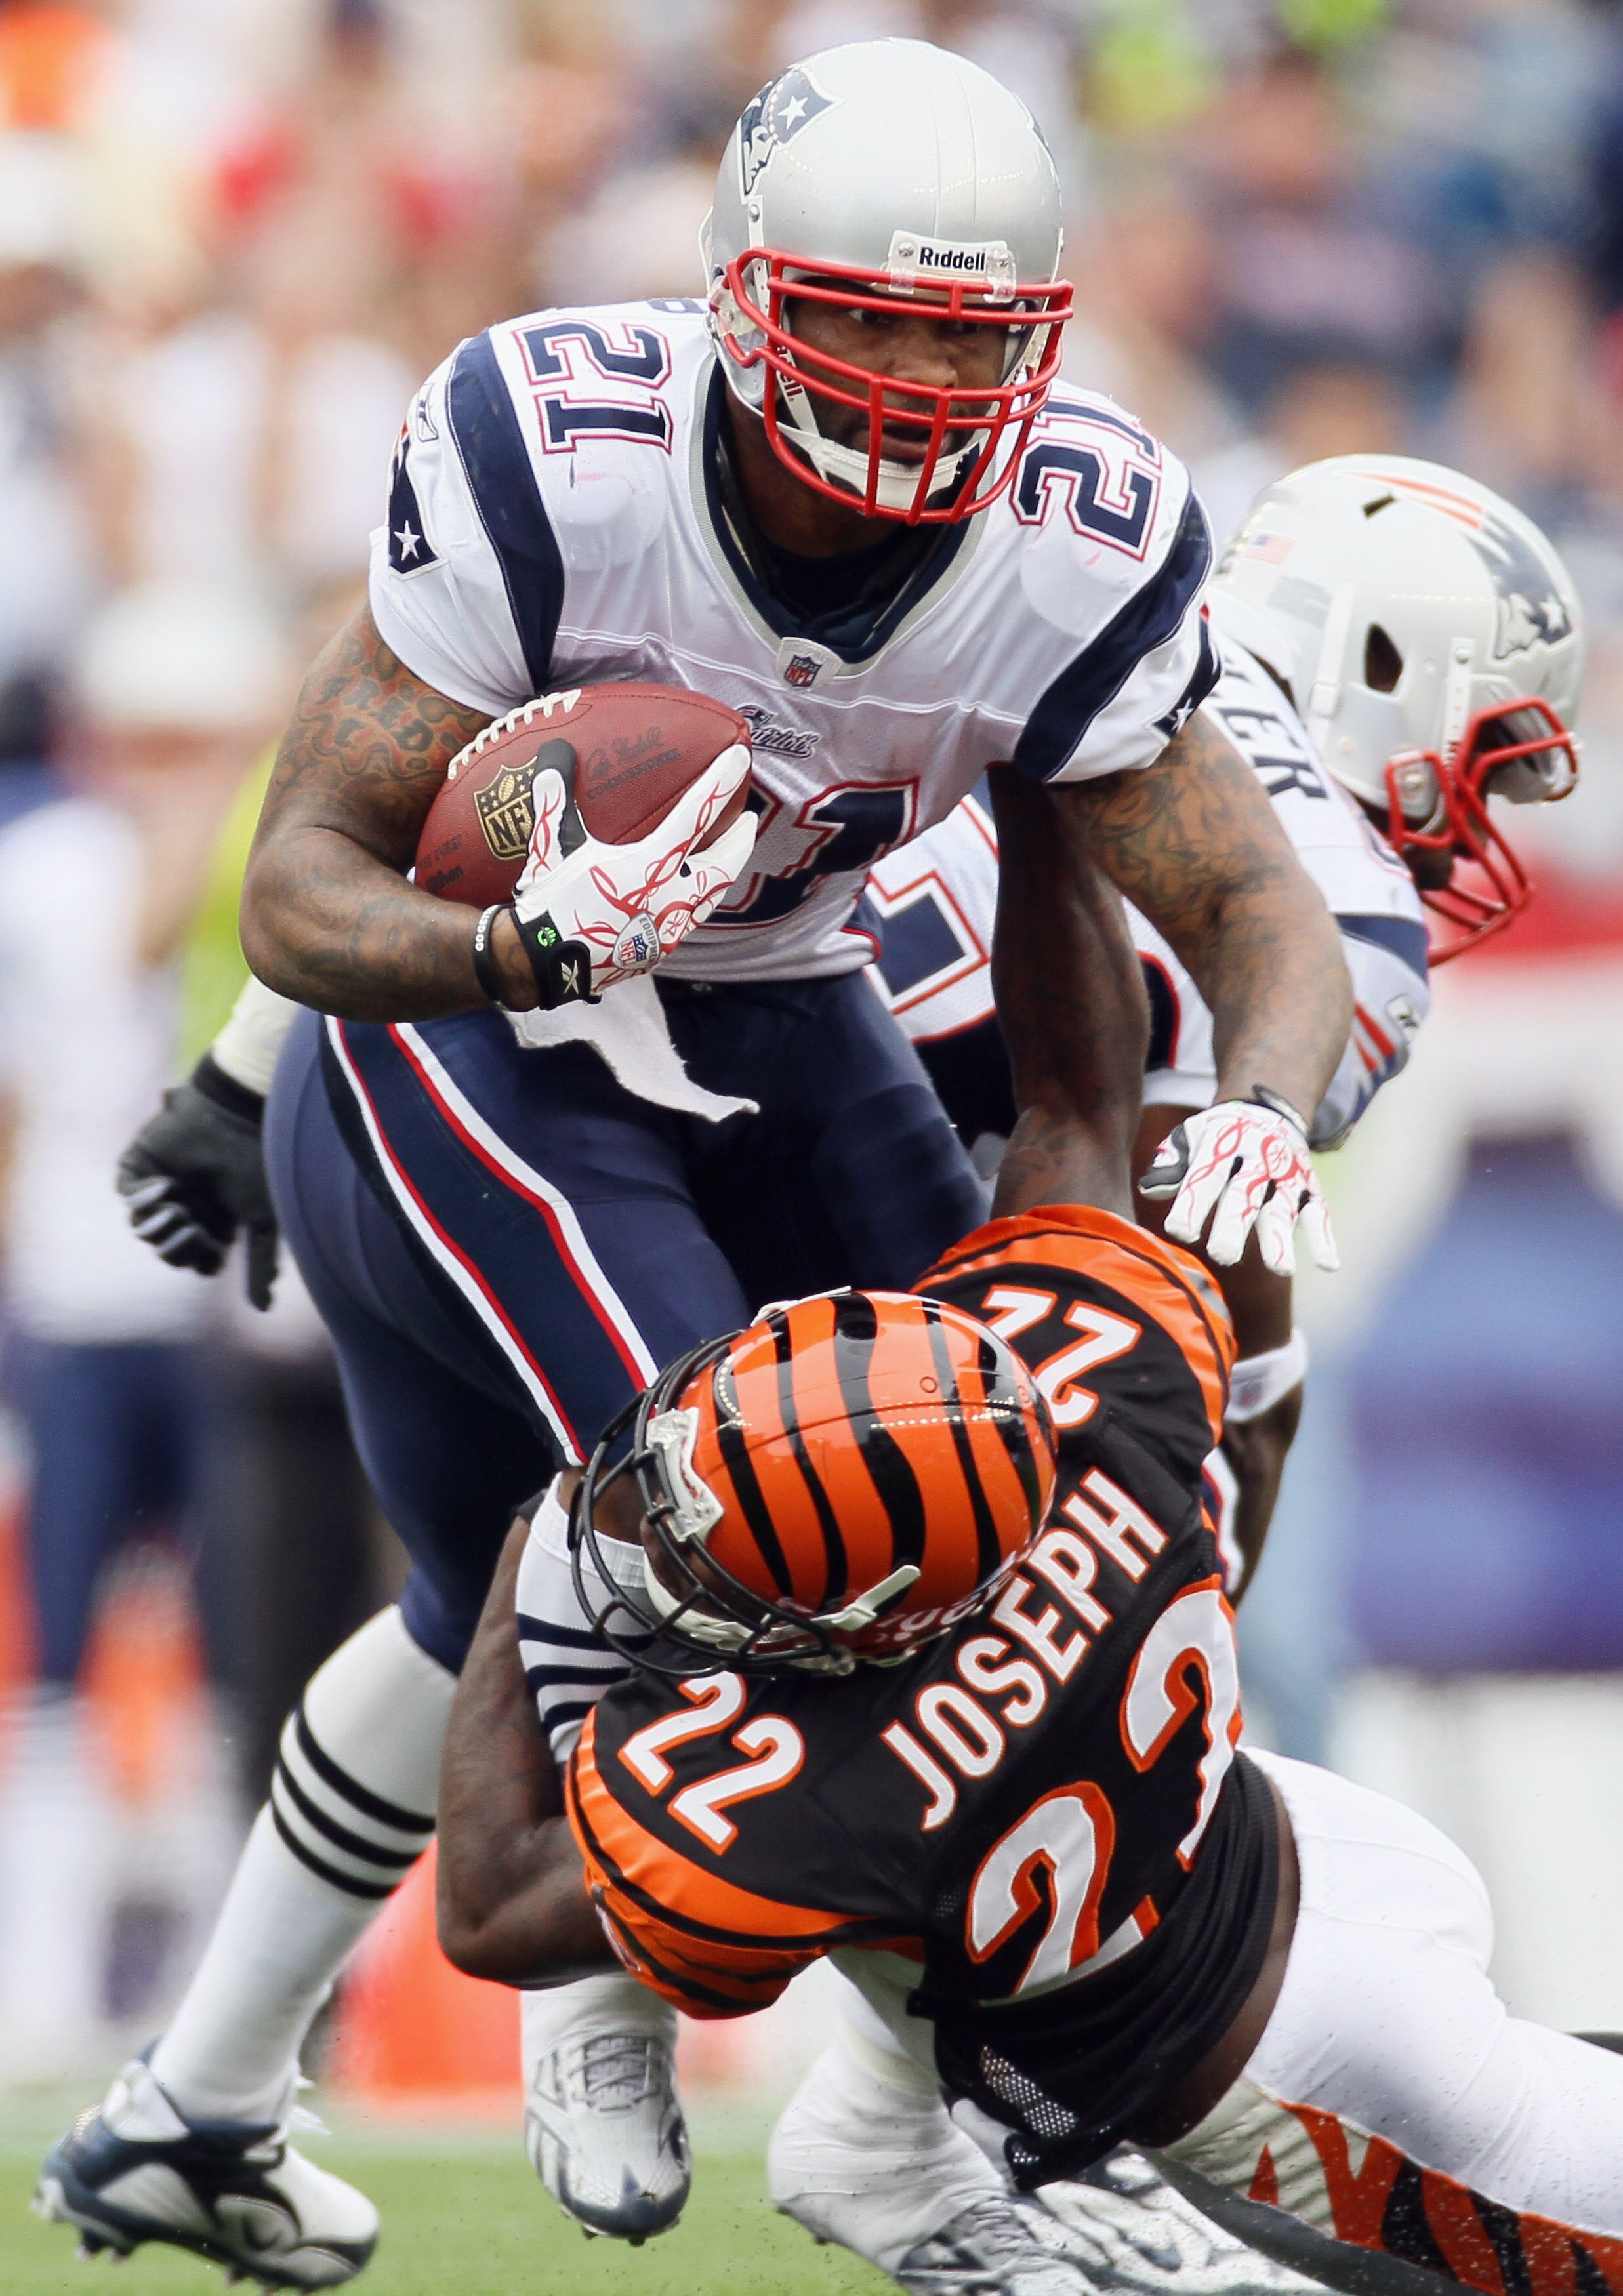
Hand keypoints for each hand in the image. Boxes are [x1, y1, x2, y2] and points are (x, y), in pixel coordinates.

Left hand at [117, 1056, 279, 1308]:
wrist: (240, 1117)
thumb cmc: (259, 1166)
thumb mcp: (265, 1223)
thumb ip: (260, 1265)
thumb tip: (262, 1310)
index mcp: (217, 1219)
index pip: (197, 1259)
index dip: (202, 1260)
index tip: (216, 1249)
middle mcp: (190, 1204)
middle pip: (168, 1249)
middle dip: (178, 1248)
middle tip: (194, 1228)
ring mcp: (165, 1185)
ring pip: (144, 1228)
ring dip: (160, 1227)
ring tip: (179, 1209)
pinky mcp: (142, 1164)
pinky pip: (127, 1194)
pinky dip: (142, 1198)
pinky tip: (166, 1188)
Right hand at [509, 742, 756, 1006]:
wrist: (542, 965)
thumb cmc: (549, 903)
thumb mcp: (551, 847)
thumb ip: (555, 799)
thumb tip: (555, 754)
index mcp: (649, 866)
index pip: (695, 816)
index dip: (720, 783)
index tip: (741, 757)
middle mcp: (669, 899)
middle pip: (722, 866)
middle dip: (739, 841)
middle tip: (747, 820)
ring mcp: (667, 931)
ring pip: (710, 899)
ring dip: (722, 874)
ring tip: (726, 858)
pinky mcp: (658, 953)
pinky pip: (687, 923)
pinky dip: (696, 903)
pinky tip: (687, 898)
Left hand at [1138, 1095, 1337, 1275]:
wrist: (1265, 1109)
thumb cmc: (1215, 1138)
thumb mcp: (1190, 1137)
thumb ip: (1170, 1162)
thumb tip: (1150, 1188)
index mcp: (1222, 1146)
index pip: (1205, 1178)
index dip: (1193, 1204)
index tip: (1179, 1231)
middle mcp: (1257, 1160)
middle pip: (1244, 1196)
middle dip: (1234, 1226)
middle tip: (1222, 1255)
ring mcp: (1286, 1175)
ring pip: (1283, 1209)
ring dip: (1281, 1239)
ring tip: (1280, 1269)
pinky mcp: (1309, 1187)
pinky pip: (1319, 1214)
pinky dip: (1324, 1238)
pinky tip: (1329, 1265)